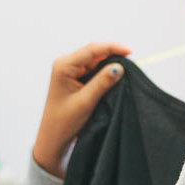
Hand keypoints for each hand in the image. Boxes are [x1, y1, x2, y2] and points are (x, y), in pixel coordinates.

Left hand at [32, 42, 129, 178]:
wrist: (52, 137)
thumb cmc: (63, 121)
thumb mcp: (85, 101)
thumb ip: (102, 82)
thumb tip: (119, 67)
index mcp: (63, 66)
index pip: (92, 50)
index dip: (112, 48)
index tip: (130, 52)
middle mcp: (65, 64)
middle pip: (94, 53)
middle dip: (112, 56)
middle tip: (131, 64)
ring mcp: (69, 70)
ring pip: (95, 61)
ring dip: (109, 65)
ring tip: (124, 72)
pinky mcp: (74, 78)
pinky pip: (92, 70)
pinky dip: (104, 72)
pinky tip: (113, 77)